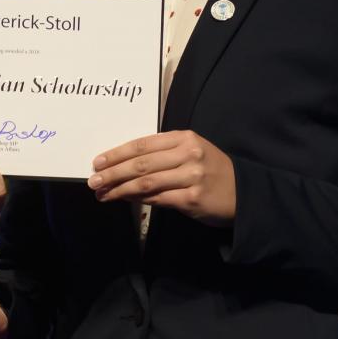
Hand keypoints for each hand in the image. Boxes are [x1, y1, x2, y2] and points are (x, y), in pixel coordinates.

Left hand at [87, 130, 236, 224]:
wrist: (244, 193)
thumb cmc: (211, 171)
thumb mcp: (191, 152)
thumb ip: (161, 155)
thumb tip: (123, 165)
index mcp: (184, 138)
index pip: (142, 144)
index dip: (117, 153)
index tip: (97, 162)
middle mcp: (188, 154)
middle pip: (140, 163)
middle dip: (112, 173)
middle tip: (93, 181)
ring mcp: (191, 177)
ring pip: (145, 182)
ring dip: (119, 189)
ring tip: (102, 194)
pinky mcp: (192, 199)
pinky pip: (158, 199)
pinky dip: (137, 200)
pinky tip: (123, 200)